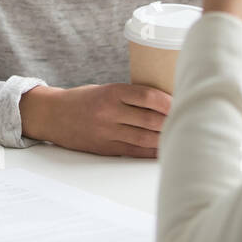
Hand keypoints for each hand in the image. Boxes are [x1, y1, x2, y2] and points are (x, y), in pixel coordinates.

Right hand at [19, 84, 169, 157]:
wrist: (53, 115)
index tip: (182, 102)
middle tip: (188, 119)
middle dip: (171, 121)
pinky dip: (152, 152)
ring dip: (165, 138)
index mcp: (111, 92)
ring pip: (145, 138)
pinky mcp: (106, 148)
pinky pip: (135, 152)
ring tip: (181, 135)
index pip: (148, 97)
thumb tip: (164, 103)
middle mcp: (109, 113)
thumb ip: (129, 96)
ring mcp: (107, 132)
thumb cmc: (83, 99)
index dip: (168, 102)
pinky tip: (165, 149)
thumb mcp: (104, 89)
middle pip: (150, 120)